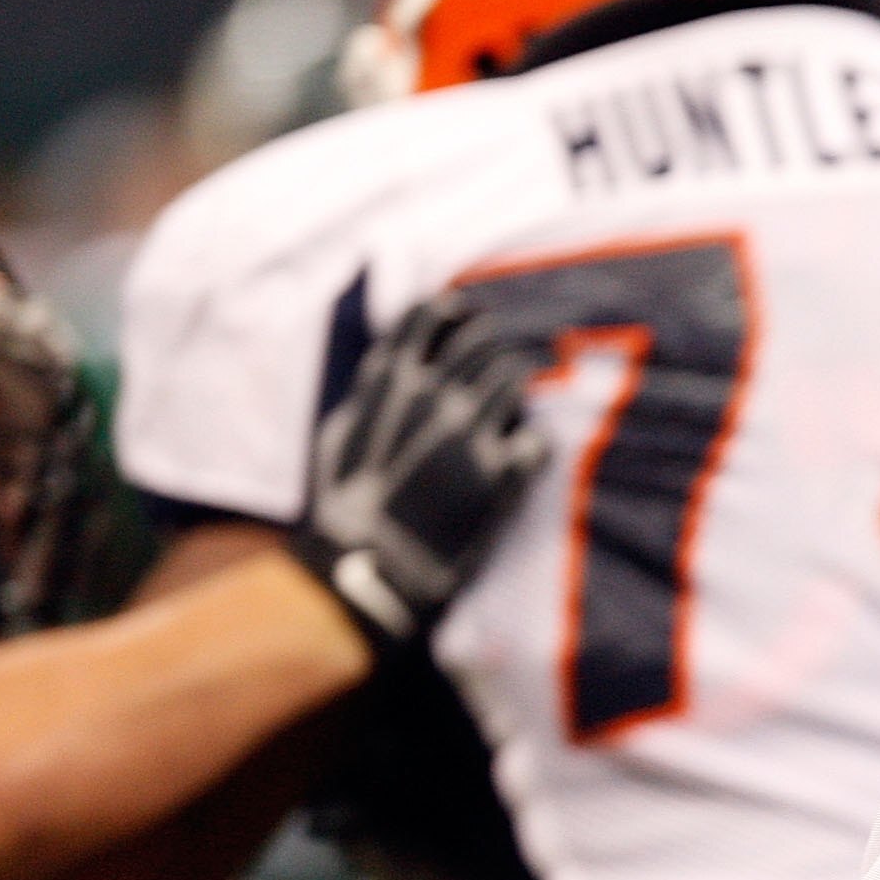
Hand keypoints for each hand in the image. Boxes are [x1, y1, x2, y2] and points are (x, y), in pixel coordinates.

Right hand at [297, 290, 548, 647]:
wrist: (371, 568)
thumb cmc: (348, 507)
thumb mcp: (341, 434)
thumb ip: (373, 393)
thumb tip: (396, 364)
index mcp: (388, 381)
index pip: (430, 315)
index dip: (456, 311)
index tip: (469, 315)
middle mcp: (432, 396)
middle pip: (481, 342)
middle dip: (491, 348)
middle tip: (497, 363)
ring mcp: (470, 433)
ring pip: (513, 377)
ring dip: (515, 386)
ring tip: (511, 405)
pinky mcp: (501, 475)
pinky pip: (537, 438)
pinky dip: (533, 443)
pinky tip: (523, 455)